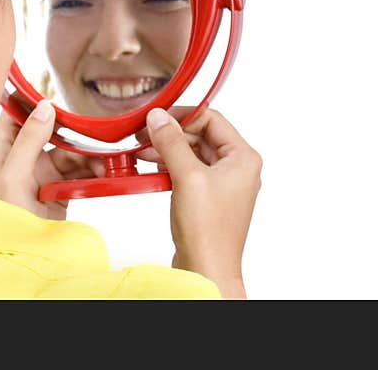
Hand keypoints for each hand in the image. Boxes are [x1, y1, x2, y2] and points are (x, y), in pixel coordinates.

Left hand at [0, 99, 103, 219]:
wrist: (23, 254)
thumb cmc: (7, 217)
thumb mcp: (14, 175)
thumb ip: (29, 140)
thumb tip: (45, 106)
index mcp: (3, 147)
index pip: (16, 112)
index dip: (35, 100)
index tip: (58, 94)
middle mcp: (22, 156)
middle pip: (51, 129)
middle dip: (73, 129)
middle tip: (93, 130)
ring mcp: (42, 171)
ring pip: (70, 150)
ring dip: (88, 153)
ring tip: (105, 159)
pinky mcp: (60, 187)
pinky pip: (80, 170)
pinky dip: (93, 169)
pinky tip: (105, 172)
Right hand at [138, 106, 261, 298]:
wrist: (206, 268)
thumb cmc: (208, 231)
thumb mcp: (187, 176)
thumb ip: (171, 142)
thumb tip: (158, 117)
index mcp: (243, 158)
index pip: (211, 119)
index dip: (182, 115)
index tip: (156, 117)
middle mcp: (236, 168)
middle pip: (200, 134)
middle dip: (170, 133)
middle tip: (143, 134)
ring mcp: (222, 183)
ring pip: (191, 152)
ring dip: (166, 149)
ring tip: (142, 151)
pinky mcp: (206, 196)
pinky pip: (187, 169)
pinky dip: (168, 165)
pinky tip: (151, 167)